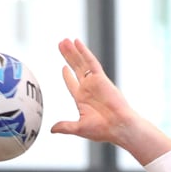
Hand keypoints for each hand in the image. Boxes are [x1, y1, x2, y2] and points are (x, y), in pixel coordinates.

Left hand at [52, 38, 170, 163]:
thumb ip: (65, 126)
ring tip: (64, 40)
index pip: (72, 83)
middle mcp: (87, 88)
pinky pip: (90, 61)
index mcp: (82, 100)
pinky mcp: (100, 78)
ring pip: (81, 62)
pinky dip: (84, 52)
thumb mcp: (79, 128)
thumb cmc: (102, 130)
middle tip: (61, 44)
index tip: (63, 67)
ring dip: (73, 51)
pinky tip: (77, 42)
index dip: (67, 75)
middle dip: (68, 56)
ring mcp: (94, 82)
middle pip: (75, 68)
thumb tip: (52, 129)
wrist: (118, 127)